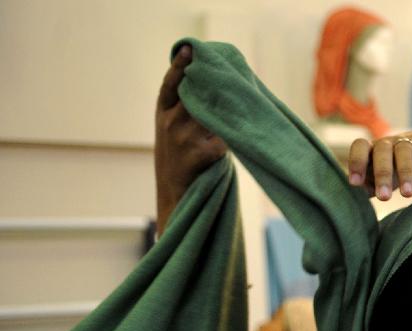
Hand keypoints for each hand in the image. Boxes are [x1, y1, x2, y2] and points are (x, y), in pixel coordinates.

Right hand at [155, 45, 226, 233]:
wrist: (176, 197)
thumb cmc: (182, 163)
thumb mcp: (176, 133)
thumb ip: (189, 112)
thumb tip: (218, 91)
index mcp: (163, 113)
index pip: (171, 84)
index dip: (180, 66)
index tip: (189, 49)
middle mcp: (170, 122)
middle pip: (198, 94)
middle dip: (215, 85)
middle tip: (232, 75)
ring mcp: (183, 137)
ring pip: (214, 114)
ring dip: (229, 113)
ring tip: (245, 106)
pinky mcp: (199, 153)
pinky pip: (224, 138)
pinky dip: (233, 139)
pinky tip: (240, 140)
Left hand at [347, 131, 411, 200]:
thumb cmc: (393, 171)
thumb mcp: (378, 179)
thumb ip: (365, 186)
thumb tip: (352, 198)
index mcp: (371, 150)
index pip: (360, 147)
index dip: (356, 162)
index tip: (354, 183)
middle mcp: (388, 142)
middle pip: (382, 152)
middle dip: (383, 174)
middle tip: (384, 198)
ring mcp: (408, 140)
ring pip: (405, 152)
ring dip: (406, 173)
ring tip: (407, 195)